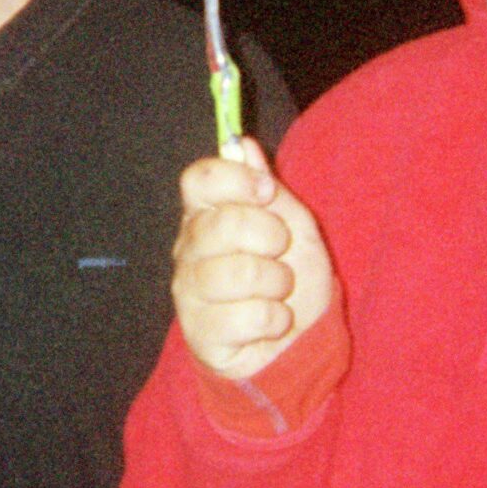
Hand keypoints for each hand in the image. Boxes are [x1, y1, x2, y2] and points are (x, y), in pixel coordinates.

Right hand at [172, 137, 335, 378]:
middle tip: (280, 252)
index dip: (235, 180)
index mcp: (206, 215)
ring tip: (278, 291)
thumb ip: (269, 189)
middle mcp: (188, 250)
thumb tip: (242, 144)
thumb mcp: (294, 227)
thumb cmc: (291, 279)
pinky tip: (270, 322)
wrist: (297, 343)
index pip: (198, 179)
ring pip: (235, 273)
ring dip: (275, 282)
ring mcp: (189, 293)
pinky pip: (246, 316)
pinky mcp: (200, 335)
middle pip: (221, 223)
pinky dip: (273, 319)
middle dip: (269, 236)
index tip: (267, 191)